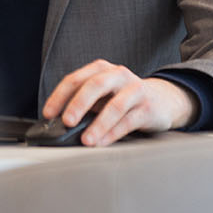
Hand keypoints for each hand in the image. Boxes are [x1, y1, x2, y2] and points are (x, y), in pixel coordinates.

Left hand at [41, 60, 196, 146]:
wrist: (163, 100)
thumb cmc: (124, 98)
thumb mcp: (102, 95)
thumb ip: (84, 103)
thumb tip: (57, 123)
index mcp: (101, 70)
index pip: (75, 79)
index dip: (59, 96)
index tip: (48, 114)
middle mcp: (118, 75)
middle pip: (95, 85)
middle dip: (78, 104)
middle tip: (66, 122)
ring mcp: (135, 90)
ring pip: (114, 106)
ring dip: (98, 125)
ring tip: (86, 140)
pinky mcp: (148, 108)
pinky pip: (128, 121)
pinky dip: (113, 134)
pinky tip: (102, 143)